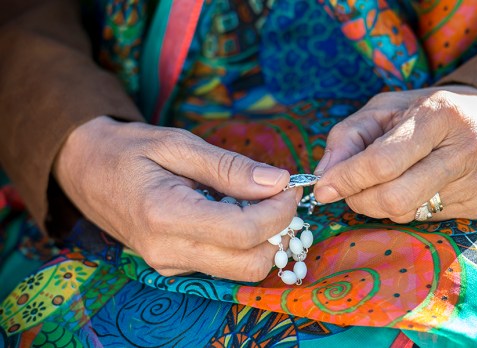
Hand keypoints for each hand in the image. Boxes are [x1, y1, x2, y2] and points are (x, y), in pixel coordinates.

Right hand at [54, 116, 300, 280]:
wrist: (84, 171)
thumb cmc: (129, 150)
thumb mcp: (178, 144)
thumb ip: (230, 167)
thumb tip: (278, 181)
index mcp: (166, 215)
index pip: (243, 232)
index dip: (278, 212)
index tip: (290, 186)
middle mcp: (167, 252)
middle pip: (250, 264)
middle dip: (279, 232)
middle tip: (280, 196)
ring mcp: (169, 266)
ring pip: (241, 270)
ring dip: (264, 240)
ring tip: (256, 201)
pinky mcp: (173, 268)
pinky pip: (223, 266)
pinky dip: (243, 243)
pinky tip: (234, 212)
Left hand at [313, 86, 476, 222]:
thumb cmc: (435, 112)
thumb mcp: (389, 107)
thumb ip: (350, 135)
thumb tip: (323, 175)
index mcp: (438, 115)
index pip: (382, 161)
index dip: (347, 179)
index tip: (322, 189)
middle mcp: (465, 150)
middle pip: (394, 198)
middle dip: (360, 200)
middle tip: (349, 191)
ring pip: (408, 214)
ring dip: (382, 205)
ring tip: (388, 182)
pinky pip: (429, 221)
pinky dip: (410, 208)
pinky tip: (419, 187)